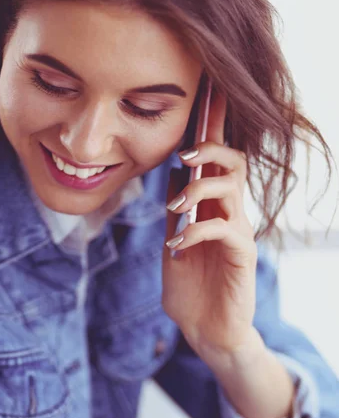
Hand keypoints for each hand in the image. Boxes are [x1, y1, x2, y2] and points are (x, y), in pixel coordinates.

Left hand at [162, 92, 257, 365]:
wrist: (205, 330)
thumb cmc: (190, 287)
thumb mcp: (175, 241)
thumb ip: (177, 209)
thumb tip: (175, 171)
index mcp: (211, 205)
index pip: (215, 157)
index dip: (214, 123)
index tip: (208, 87)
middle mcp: (229, 211)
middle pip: (233, 160)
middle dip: (210, 147)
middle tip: (183, 153)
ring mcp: (238, 231)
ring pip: (231, 187)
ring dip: (200, 187)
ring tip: (175, 205)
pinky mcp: (242, 254)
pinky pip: (223, 228)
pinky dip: (195, 230)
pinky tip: (177, 245)